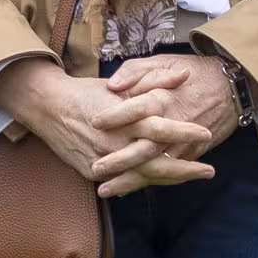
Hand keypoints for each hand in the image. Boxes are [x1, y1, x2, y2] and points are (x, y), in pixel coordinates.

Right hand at [0, 57, 217, 192]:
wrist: (48, 107)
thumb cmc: (87, 92)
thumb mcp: (120, 83)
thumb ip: (154, 81)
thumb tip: (184, 75)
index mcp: (123, 118)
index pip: (160, 128)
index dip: (184, 132)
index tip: (206, 133)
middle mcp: (116, 142)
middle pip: (156, 163)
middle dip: (186, 168)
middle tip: (209, 169)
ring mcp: (104, 161)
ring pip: (143, 177)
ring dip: (170, 178)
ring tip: (192, 176)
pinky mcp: (93, 172)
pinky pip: (123, 182)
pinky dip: (144, 181)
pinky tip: (163, 180)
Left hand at [101, 53, 242, 195]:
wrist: (229, 89)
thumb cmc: (192, 72)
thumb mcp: (161, 62)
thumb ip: (134, 72)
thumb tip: (112, 86)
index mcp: (163, 98)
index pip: (136, 108)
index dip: (115, 115)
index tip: (94, 121)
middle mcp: (173, 124)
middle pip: (145, 146)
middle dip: (120, 160)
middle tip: (96, 168)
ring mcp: (183, 143)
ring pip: (155, 167)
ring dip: (130, 180)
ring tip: (105, 190)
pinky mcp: (190, 154)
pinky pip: (167, 173)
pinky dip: (147, 182)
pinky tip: (125, 189)